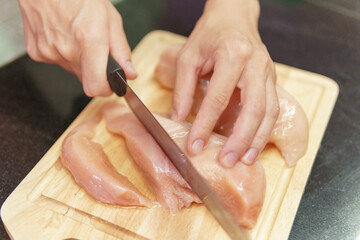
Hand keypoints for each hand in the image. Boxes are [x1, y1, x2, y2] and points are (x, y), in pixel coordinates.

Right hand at [18, 0, 136, 95]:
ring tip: (78, 37)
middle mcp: (67, 50)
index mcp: (89, 40)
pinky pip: (57, 62)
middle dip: (95, 70)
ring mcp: (49, 52)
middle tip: (95, 50)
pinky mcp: (37, 52)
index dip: (105, 89)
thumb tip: (129, 73)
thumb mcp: (110, 19)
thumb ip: (121, 50)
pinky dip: (63, 54)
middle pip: (86, 79)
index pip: (96, 86)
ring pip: (72, 70)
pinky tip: (63, 36)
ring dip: (79, 61)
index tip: (110, 83)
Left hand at [172, 0, 278, 166]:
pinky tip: (254, 145)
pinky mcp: (272, 80)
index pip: (218, 98)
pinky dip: (264, 130)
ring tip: (244, 160)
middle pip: (252, 109)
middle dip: (239, 139)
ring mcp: (268, 72)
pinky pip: (273, 109)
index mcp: (233, 55)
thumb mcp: (188, 56)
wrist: (234, 19)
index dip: (205, 125)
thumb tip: (179, 119)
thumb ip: (183, 88)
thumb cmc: (210, 35)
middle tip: (226, 160)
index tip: (195, 146)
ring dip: (257, 139)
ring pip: (269, 112)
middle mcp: (256, 64)